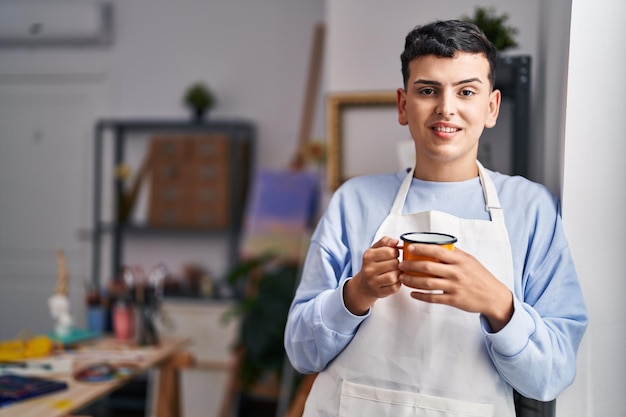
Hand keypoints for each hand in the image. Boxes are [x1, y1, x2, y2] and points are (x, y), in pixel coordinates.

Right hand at [344, 236, 400, 314]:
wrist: (364, 285)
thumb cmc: (372, 265)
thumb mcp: (375, 250)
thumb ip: (385, 242)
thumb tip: (395, 242)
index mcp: (368, 256)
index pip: (390, 251)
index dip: (396, 252)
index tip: (393, 255)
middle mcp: (369, 269)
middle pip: (394, 263)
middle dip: (397, 263)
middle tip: (394, 265)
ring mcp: (373, 282)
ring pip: (395, 276)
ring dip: (398, 274)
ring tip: (395, 272)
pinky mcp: (379, 292)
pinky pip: (395, 287)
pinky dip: (397, 283)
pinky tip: (393, 281)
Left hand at [399, 244, 513, 331]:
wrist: (493, 296)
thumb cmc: (480, 277)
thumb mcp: (470, 260)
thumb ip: (455, 253)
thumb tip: (439, 243)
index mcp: (459, 260)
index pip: (436, 250)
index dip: (421, 248)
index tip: (409, 247)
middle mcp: (456, 272)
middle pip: (427, 267)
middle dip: (410, 265)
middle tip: (400, 264)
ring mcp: (454, 287)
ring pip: (427, 283)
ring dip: (411, 280)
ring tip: (402, 278)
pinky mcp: (453, 300)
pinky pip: (433, 298)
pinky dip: (420, 296)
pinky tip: (413, 293)